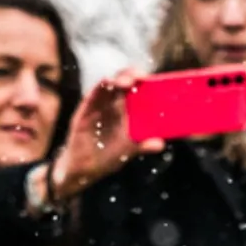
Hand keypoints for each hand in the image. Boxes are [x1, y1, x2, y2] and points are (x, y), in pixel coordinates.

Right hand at [51, 71, 144, 195]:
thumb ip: (142, 146)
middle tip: (140, 77)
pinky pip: (91, 96)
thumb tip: (161, 144)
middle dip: (131, 75)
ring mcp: (97, 106)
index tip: (150, 79)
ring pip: (107, 85)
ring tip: (126, 81)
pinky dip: (98, 88)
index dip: (141, 80)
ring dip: (116, 79)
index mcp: (124, 110)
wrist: (84, 170)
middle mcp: (111, 104)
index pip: (134, 88)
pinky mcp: (84, 111)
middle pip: (121, 82)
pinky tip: (105, 82)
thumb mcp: (127, 151)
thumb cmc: (106, 156)